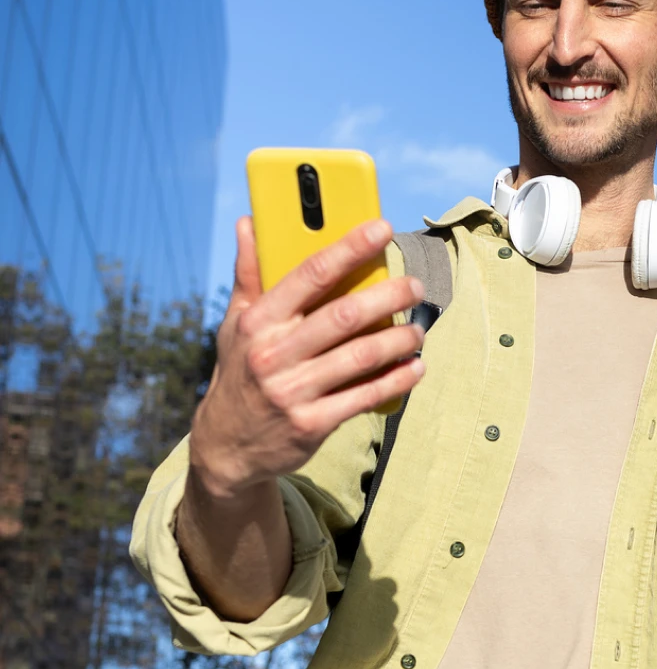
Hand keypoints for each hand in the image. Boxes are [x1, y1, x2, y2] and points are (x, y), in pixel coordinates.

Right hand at [190, 216, 425, 497]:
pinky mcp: (312, 424)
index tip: (382, 229)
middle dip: (389, 296)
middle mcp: (274, 354)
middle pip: (345, 316)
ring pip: (361, 357)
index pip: (310, 274)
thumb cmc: (240, 373)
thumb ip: (249, 274)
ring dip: (398, 340)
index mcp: (258, 322)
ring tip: (418, 329)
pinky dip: (396, 380)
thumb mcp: (236, 325)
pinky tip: (415, 367)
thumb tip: (249, 223)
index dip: (350, 248)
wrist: (227, 445)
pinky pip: (365, 397)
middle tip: (415, 286)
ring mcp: (293, 392)